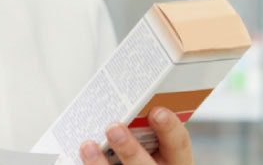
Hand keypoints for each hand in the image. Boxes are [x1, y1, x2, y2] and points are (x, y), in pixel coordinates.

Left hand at [78, 107, 193, 164]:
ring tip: (87, 145)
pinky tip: (83, 155)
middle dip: (130, 149)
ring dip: (101, 164)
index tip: (156, 111)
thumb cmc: (143, 155)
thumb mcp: (153, 145)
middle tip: (113, 128)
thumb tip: (115, 104)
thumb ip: (141, 130)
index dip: (169, 127)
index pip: (179, 142)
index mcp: (175, 159)